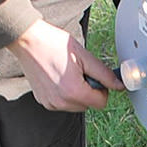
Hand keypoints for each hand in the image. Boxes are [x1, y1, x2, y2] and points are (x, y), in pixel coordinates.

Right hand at [7, 19, 123, 111]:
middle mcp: (61, 102)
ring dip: (77, 93)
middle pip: (88, 105)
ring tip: (67, 73)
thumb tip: (118, 85)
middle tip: (78, 72)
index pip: (101, 103)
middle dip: (88, 90)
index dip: (102, 89)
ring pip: (76, 105)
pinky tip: (58, 77)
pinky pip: (62, 103)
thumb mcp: (84, 56)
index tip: (95, 76)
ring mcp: (50, 103)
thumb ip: (104, 74)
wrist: (28, 41)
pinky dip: (65, 93)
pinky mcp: (43, 101)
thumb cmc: (53, 44)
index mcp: (73, 92)